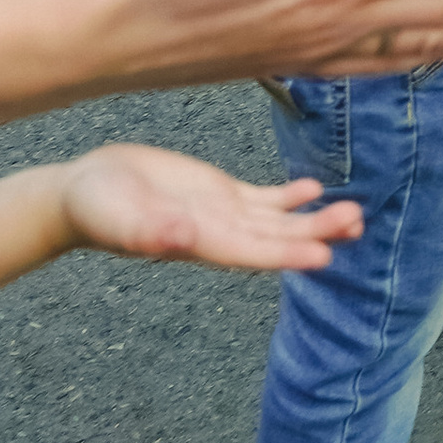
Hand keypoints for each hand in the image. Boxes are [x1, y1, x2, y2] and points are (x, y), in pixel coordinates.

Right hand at [58, 144, 366, 273]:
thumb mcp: (118, 217)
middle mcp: (219, 232)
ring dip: (313, 218)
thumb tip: (181, 238)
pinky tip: (314, 187)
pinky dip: (288, 196)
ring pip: (277, 219)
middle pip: (276, 238)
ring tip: (354, 212)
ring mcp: (222, 213)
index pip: (253, 253)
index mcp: (201, 242)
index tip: (324, 255)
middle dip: (317, 233)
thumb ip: (148, 230)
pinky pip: (261, 198)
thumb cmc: (96, 208)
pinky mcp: (218, 192)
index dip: (288, 254)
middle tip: (357, 222)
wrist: (85, 191)